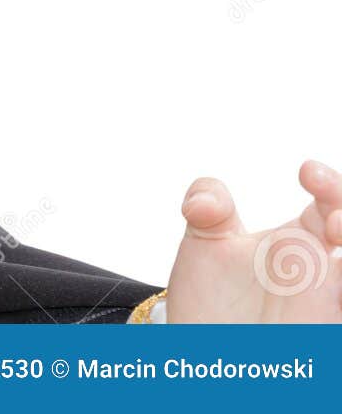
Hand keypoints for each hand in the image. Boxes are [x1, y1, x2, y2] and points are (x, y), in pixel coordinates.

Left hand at [164, 159, 341, 321]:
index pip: (333, 203)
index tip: (305, 172)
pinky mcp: (325, 338)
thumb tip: (204, 202)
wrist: (201, 356)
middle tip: (334, 222)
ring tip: (339, 236)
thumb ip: (207, 207)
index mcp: (300, 244)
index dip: (329, 183)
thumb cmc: (212, 302)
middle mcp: (323, 275)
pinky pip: (341, 320)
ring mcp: (328, 308)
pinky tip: (337, 290)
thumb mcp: (205, 245)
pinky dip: (341, 307)